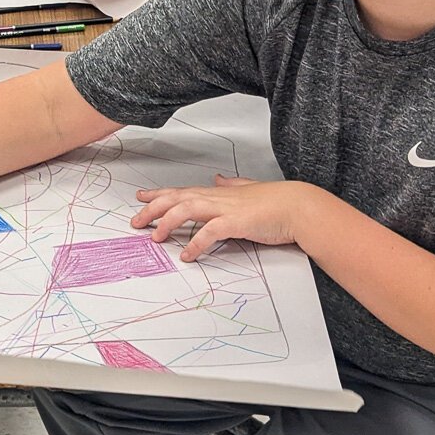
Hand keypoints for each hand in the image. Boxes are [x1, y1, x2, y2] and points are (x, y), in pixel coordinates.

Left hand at [132, 176, 327, 261]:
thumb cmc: (277, 201)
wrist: (299, 207)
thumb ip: (231, 185)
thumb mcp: (248, 189)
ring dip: (168, 224)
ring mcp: (225, 209)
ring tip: (156, 238)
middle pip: (176, 199)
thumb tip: (218, 179)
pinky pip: (210, 233)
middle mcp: (217, 197)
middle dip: (152, 209)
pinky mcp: (236, 223)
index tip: (140, 197)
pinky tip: (188, 255)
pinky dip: (196, 244)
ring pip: (186, 210)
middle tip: (135, 222)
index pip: (180, 191)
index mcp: (217, 192)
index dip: (158, 194)